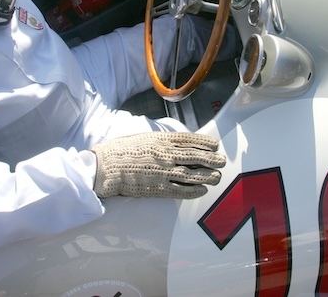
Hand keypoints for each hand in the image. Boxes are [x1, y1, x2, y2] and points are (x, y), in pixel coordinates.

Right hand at [91, 132, 225, 198]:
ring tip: (217, 177)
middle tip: (222, 161)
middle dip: (211, 160)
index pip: (190, 140)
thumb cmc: (122, 150)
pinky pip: (180, 190)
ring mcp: (163, 172)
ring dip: (207, 176)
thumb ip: (161, 139)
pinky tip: (202, 190)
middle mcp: (166, 155)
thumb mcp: (143, 137)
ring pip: (192, 175)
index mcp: (162, 139)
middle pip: (196, 157)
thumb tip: (176, 142)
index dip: (205, 143)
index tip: (215, 145)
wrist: (105, 167)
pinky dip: (193, 191)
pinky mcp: (157, 188)